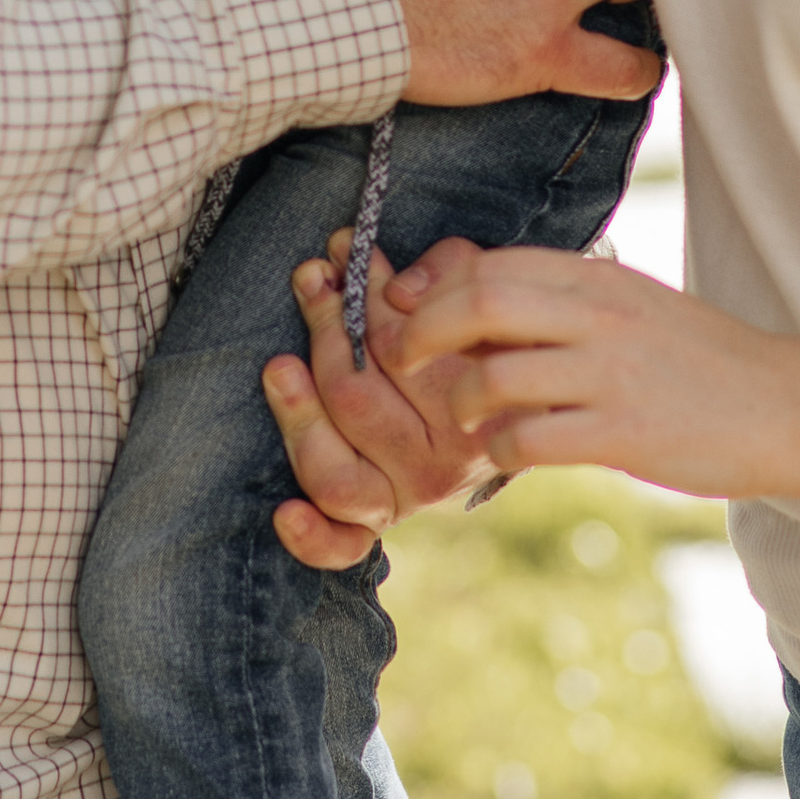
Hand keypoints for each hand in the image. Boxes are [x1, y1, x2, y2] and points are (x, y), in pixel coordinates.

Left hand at [264, 231, 499, 567]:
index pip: (400, 350)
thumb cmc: (487, 334)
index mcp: (471, 410)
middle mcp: (441, 467)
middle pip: (356, 400)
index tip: (342, 252)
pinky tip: (284, 513)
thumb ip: (446, 275)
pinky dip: (313, 537)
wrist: (520, 407)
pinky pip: (344, 546)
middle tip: (313, 280)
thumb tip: (391, 286)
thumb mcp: (482, 289)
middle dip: (326, 330)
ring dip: (298, 415)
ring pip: (335, 472)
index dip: (364, 294)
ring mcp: (406, 500)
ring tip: (279, 366)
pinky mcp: (378, 523)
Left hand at [386, 241, 768, 491]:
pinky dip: (502, 448)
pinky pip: (532, 438)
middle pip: (480, 301)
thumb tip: (474, 303)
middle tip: (403, 362)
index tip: (404, 314)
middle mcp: (600, 314)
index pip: (490, 263)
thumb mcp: (631, 307)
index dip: (431, 288)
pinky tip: (510, 452)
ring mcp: (613, 373)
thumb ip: (562, 302)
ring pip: (496, 373)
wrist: (788, 404)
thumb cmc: (700, 360)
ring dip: (461, 399)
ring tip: (468, 416)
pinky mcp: (626, 432)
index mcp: (598, 277)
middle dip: (422, 333)